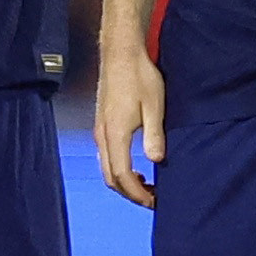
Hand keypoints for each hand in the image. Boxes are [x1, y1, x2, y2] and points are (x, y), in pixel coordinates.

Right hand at [94, 43, 163, 209]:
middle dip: (130, 193)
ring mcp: (99, 129)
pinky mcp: (101, 123)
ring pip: (106, 167)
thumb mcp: (154, 106)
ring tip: (147, 186)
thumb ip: (154, 134)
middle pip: (110, 177)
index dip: (137, 194)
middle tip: (153, 199)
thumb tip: (156, 160)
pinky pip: (106, 156)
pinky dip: (119, 169)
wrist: (121, 54)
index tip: (155, 202)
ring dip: (124, 182)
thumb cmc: (140, 77)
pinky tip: (136, 166)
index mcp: (114, 134)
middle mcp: (102, 135)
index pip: (122, 176)